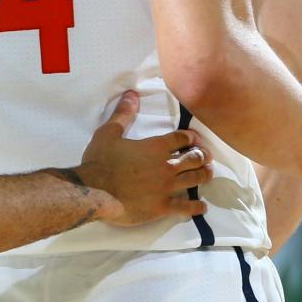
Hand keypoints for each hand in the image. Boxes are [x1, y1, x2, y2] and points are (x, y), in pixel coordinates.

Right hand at [75, 91, 212, 226]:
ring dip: (204, 175)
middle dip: (203, 156)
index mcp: (155, 147)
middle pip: (194, 158)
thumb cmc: (99, 162)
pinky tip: (202, 206)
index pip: (182, 138)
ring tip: (207, 174)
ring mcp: (166, 187)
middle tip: (206, 156)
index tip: (195, 139)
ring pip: (195, 179)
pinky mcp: (162, 207)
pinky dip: (196, 206)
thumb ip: (123, 114)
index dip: (192, 137)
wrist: (93, 191)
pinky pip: (186, 207)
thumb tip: (132, 94)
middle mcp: (166, 166)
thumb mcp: (108, 133)